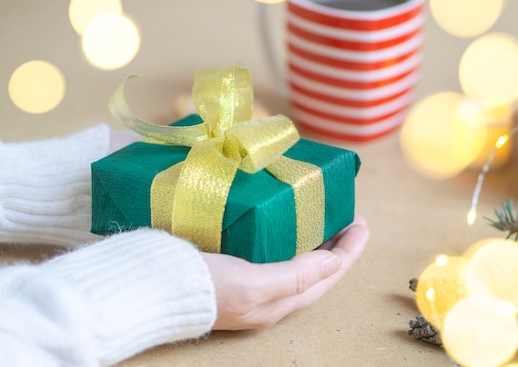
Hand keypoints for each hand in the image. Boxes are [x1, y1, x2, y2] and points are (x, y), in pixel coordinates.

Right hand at [203, 216, 368, 329]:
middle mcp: (270, 295)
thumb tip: (335, 263)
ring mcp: (253, 283)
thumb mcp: (254, 283)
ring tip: (325, 217)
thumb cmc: (205, 287)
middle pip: (316, 269)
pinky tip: (286, 224)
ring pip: (297, 261)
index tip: (362, 223)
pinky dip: (288, 238)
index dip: (349, 250)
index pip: (328, 275)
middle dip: (336, 244)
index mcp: (279, 302)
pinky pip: (275, 254)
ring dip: (315, 240)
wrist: (155, 288)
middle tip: (347, 216)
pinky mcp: (236, 269)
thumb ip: (296, 276)